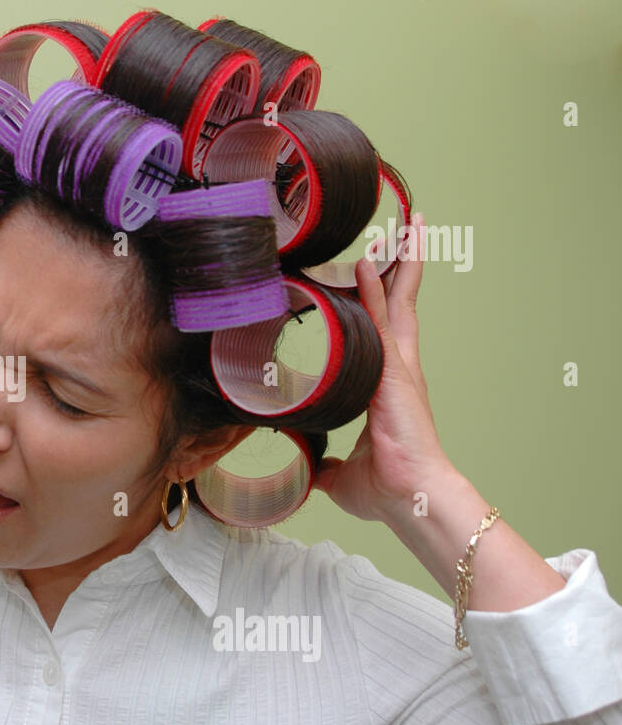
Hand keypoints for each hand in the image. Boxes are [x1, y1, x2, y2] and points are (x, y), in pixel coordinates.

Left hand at [311, 213, 457, 520]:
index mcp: (389, 385)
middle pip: (403, 303)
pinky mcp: (394, 374)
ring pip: (397, 302)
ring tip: (399, 225)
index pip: (389, 329)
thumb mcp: (343, 473)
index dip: (385, 297)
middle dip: (403, 265)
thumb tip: (312, 468)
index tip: (378, 268)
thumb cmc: (388, 489)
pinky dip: (373, 292)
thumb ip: (327, 464)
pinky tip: (363, 265)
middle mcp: (399, 369)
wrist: (413, 500)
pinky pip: (381, 323)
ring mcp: (399, 368)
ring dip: (397, 262)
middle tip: (405, 228)